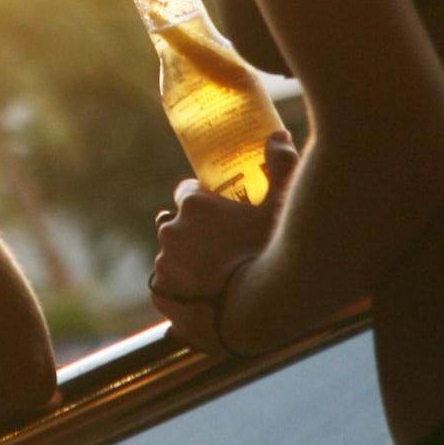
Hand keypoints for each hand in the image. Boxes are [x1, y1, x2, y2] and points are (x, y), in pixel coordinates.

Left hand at [149, 130, 298, 355]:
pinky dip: (183, 293)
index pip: (187, 194)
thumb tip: (279, 135)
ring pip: (173, 259)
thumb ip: (281, 166)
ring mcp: (163, 265)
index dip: (205, 204)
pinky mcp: (162, 296)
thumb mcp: (282, 207)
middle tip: (227, 250)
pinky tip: (208, 300)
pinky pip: (168, 290)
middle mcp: (169, 231)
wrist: (262, 309)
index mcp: (192, 206)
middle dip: (196, 235)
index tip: (222, 215)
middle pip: (179, 227)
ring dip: (188, 264)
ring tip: (221, 279)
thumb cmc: (272, 252)